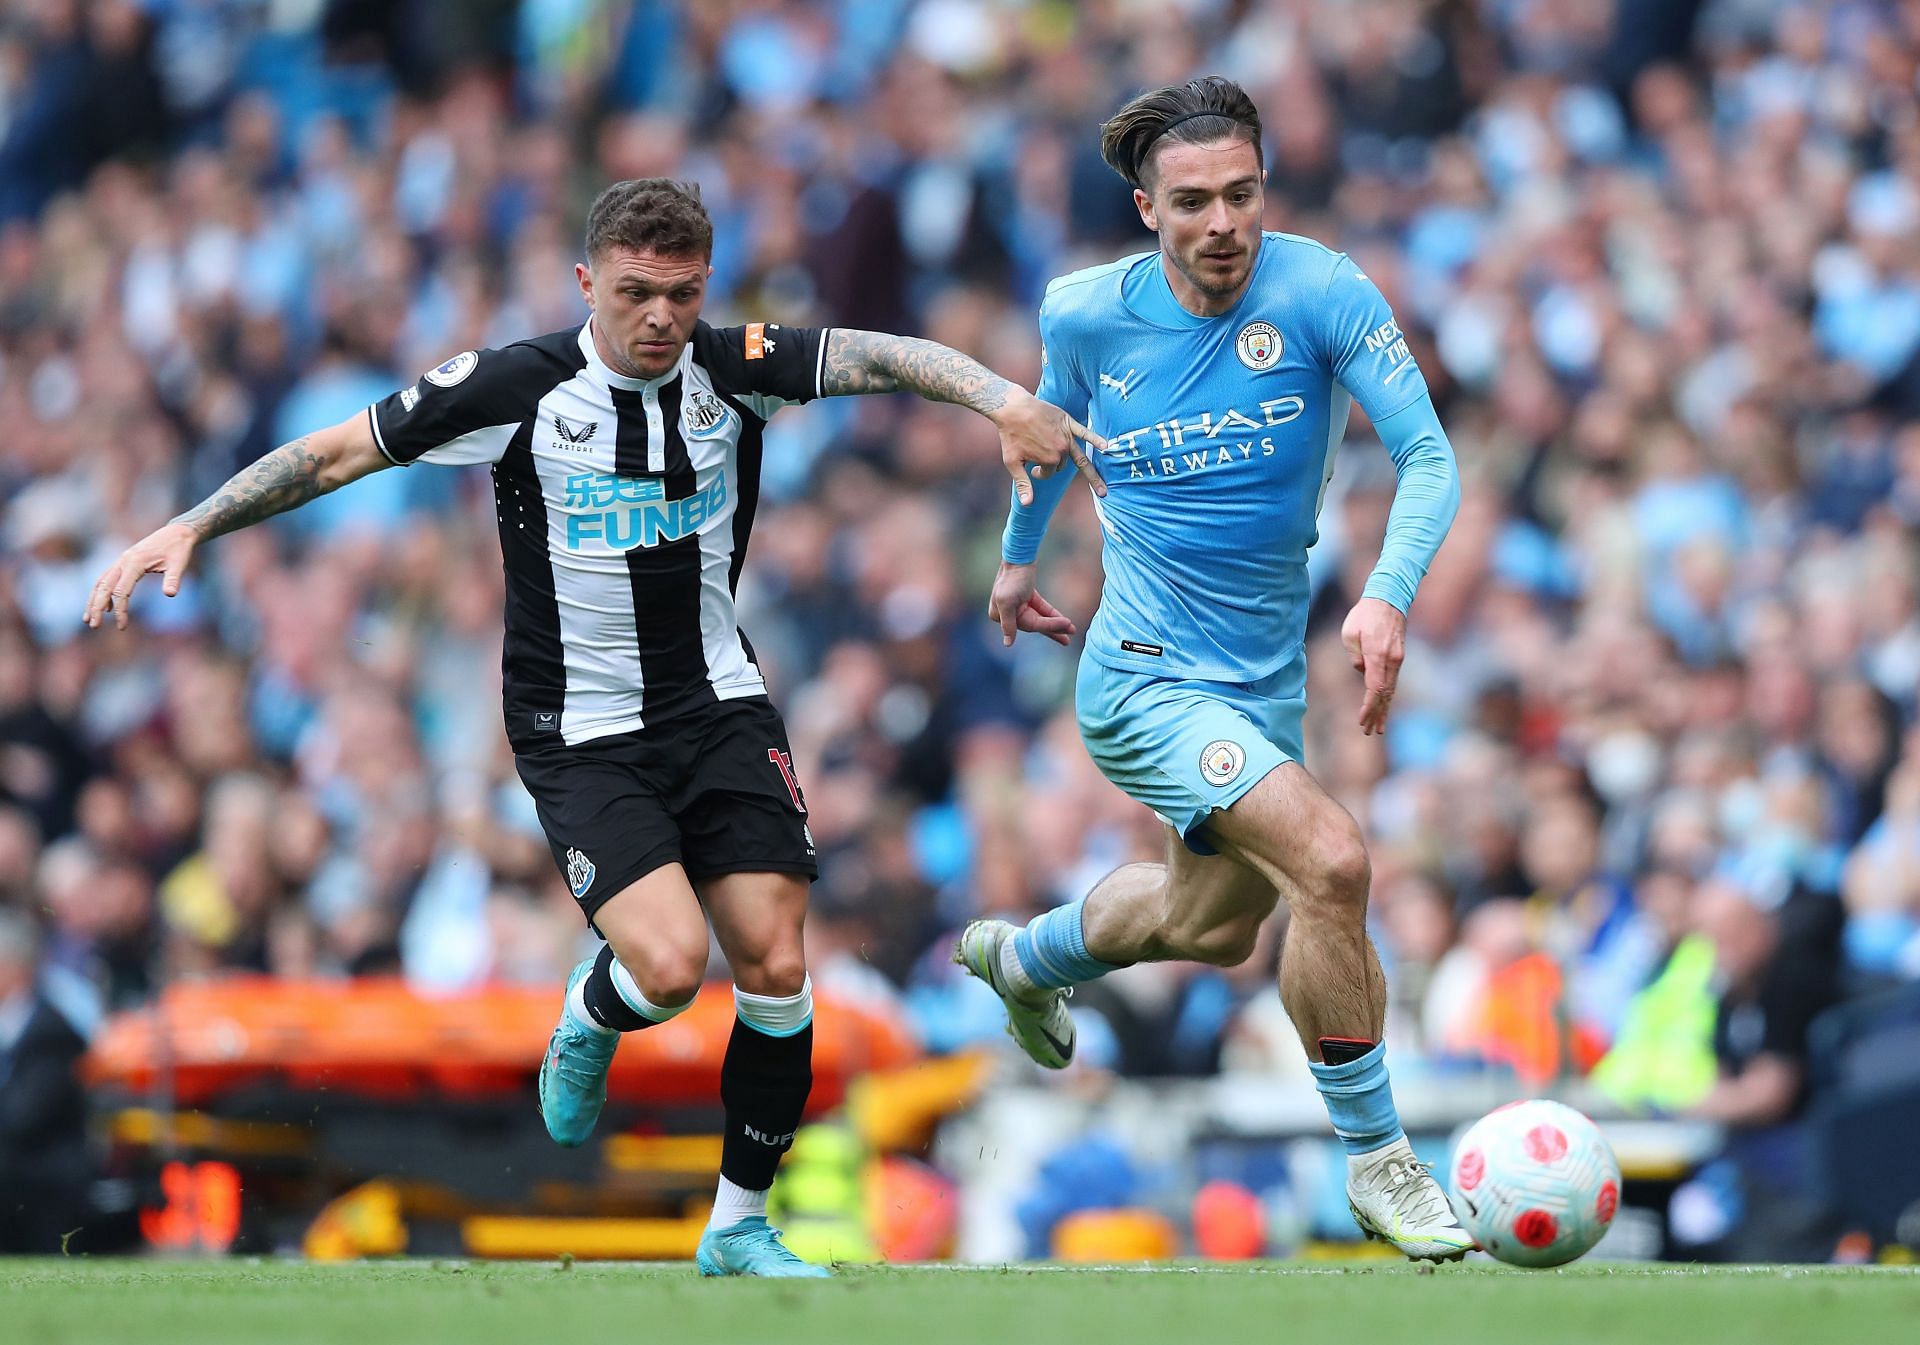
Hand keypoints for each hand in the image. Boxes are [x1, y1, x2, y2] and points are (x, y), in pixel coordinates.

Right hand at [84, 522, 198, 630]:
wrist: (177, 532)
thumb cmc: (179, 548)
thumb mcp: (179, 563)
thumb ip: (173, 578)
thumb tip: (170, 594)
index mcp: (135, 562)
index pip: (121, 591)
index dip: (120, 610)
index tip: (122, 626)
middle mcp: (123, 561)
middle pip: (103, 587)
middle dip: (96, 607)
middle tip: (93, 626)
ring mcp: (121, 561)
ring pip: (101, 582)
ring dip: (93, 600)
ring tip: (88, 619)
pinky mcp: (123, 562)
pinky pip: (107, 578)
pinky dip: (102, 592)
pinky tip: (104, 607)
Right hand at [988, 561, 1076, 646]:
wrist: (1019, 556)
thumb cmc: (1012, 578)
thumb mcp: (1007, 602)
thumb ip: (1008, 624)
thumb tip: (1007, 644)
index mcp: (999, 616)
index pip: (1029, 625)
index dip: (1049, 626)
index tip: (1067, 624)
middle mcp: (1007, 613)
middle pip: (1035, 624)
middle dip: (1055, 627)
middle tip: (1072, 631)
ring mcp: (1018, 606)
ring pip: (1040, 618)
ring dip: (1056, 624)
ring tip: (1072, 630)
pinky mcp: (1027, 598)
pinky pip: (1042, 609)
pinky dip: (1052, 614)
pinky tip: (1064, 621)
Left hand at [991, 386, 1106, 505]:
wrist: (1012, 408)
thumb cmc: (1010, 435)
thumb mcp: (1012, 462)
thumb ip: (1022, 483)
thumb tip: (1028, 504)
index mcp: (1049, 460)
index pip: (1049, 473)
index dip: (1038, 473)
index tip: (1030, 467)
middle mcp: (1061, 449)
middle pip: (1062, 465)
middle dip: (1052, 465)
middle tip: (1039, 458)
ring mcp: (1067, 436)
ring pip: (1079, 457)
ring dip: (1089, 473)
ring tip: (1103, 490)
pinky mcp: (1068, 423)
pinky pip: (1086, 433)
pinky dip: (1096, 440)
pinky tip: (1106, 447)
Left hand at [1340, 597, 1405, 735]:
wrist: (1389, 597)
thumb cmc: (1364, 615)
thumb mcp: (1349, 635)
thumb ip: (1355, 657)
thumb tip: (1362, 672)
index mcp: (1378, 655)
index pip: (1375, 689)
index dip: (1369, 707)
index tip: (1362, 721)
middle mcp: (1392, 660)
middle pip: (1385, 694)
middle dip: (1377, 714)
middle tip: (1369, 732)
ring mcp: (1398, 659)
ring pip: (1391, 689)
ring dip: (1384, 709)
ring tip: (1378, 727)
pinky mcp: (1398, 656)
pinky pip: (1392, 681)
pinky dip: (1387, 696)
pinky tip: (1384, 707)